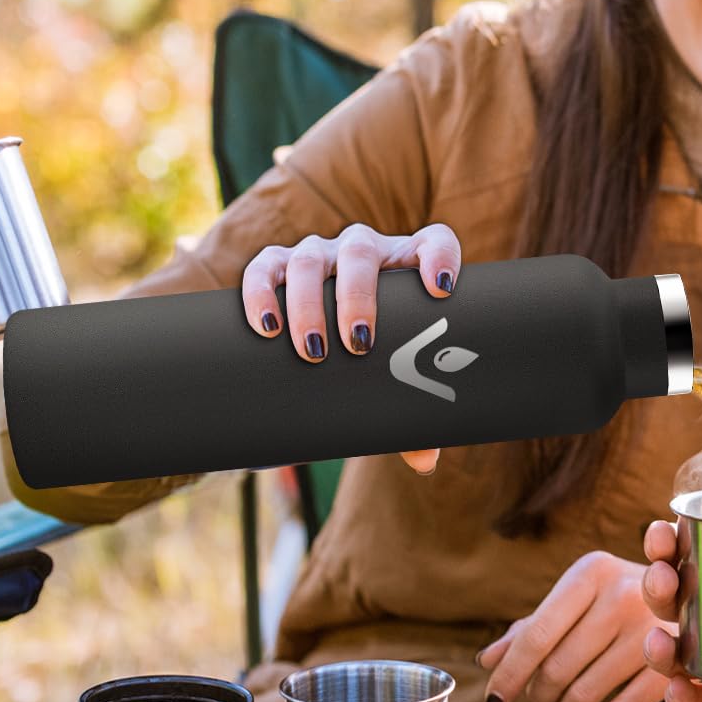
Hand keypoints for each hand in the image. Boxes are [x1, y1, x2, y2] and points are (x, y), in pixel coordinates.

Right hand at [241, 221, 461, 473]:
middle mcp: (362, 250)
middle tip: (359, 344)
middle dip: (358, 297)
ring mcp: (318, 253)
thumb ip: (410, 412)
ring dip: (308, 304)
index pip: (434, 241)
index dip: (440, 258)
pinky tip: (266, 326)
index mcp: (406, 263)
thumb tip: (424, 460)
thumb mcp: (391, 373)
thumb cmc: (372, 352)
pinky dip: (261, 293)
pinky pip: (264, 267)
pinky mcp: (276, 263)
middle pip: (361, 252)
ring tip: (312, 350)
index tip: (440, 290)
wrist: (320, 334)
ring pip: (309, 260)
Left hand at [481, 551, 672, 701]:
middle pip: (557, 668)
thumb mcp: (577, 599)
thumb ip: (532, 627)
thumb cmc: (616, 600)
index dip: (510, 673)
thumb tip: (486, 662)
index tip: (494, 700)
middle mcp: (623, 594)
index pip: (537, 634)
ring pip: (584, 694)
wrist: (692, 594)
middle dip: (539, 693)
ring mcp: (651, 629)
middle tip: (541, 697)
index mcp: (592, 571)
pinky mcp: (675, 665)